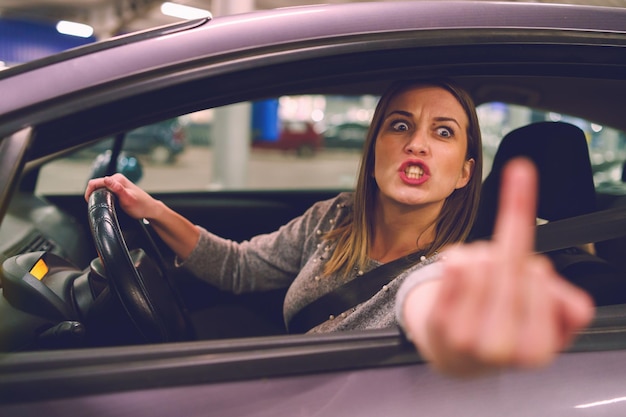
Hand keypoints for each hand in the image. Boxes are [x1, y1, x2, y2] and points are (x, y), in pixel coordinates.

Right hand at [84, 173, 161, 220]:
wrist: (150, 210)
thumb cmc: (141, 206)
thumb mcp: (128, 199)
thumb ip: (117, 189)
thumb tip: (106, 180)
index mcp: (117, 179)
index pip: (95, 182)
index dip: (89, 192)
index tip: (89, 202)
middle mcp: (117, 180)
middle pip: (97, 185)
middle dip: (93, 194)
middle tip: (96, 205)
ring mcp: (118, 184)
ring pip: (101, 188)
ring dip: (98, 196)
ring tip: (101, 205)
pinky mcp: (119, 190)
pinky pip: (106, 191)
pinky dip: (103, 197)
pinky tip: (107, 203)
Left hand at [402, 158, 593, 376]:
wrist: (455, 354)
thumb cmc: (505, 331)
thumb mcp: (545, 325)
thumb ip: (569, 311)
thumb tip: (579, 307)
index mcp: (534, 352)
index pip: (542, 289)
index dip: (537, 271)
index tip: (535, 266)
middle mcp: (498, 348)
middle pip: (508, 270)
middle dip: (509, 253)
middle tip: (507, 250)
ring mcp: (464, 336)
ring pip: (478, 264)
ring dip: (481, 253)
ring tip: (482, 264)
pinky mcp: (438, 320)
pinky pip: (452, 268)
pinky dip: (457, 256)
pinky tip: (459, 262)